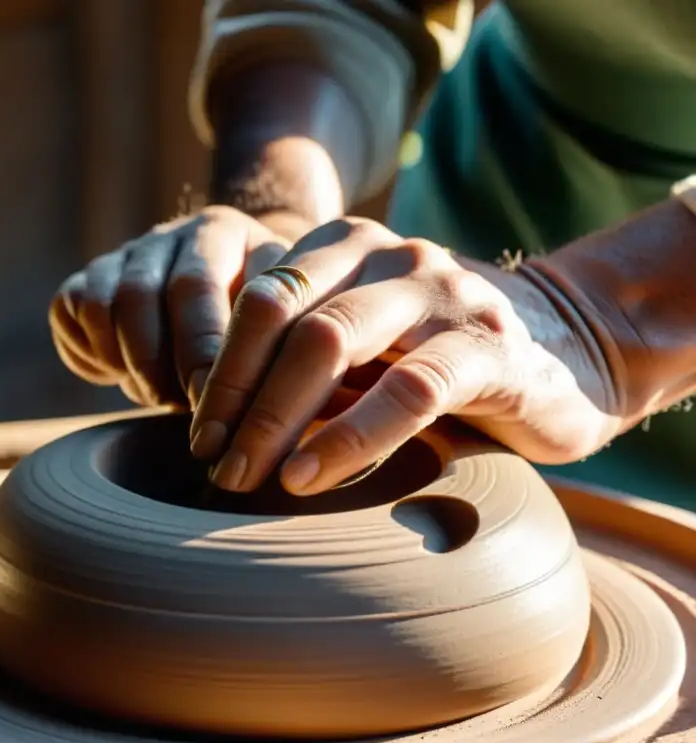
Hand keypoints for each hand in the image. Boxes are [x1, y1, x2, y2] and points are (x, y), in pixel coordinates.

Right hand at [49, 206, 296, 406]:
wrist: (228, 294)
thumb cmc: (265, 319)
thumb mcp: (283, 318)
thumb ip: (275, 341)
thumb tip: (263, 394)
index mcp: (221, 232)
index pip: (198, 285)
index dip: (198, 348)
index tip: (206, 401)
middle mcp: (170, 234)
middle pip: (141, 294)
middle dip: (155, 361)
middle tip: (174, 405)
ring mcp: (125, 255)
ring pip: (103, 306)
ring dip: (127, 362)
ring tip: (157, 395)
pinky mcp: (86, 279)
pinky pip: (74, 313)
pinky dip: (94, 353)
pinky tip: (126, 376)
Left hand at [189, 218, 618, 494]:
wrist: (566, 352)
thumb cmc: (436, 361)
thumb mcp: (361, 353)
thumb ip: (301, 366)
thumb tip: (216, 428)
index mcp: (347, 246)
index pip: (259, 298)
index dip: (217, 368)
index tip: (196, 433)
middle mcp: (389, 254)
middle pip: (283, 317)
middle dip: (235, 397)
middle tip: (213, 463)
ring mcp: (441, 293)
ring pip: (331, 342)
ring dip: (275, 418)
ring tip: (246, 476)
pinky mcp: (488, 346)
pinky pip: (406, 390)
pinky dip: (349, 436)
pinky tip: (309, 476)